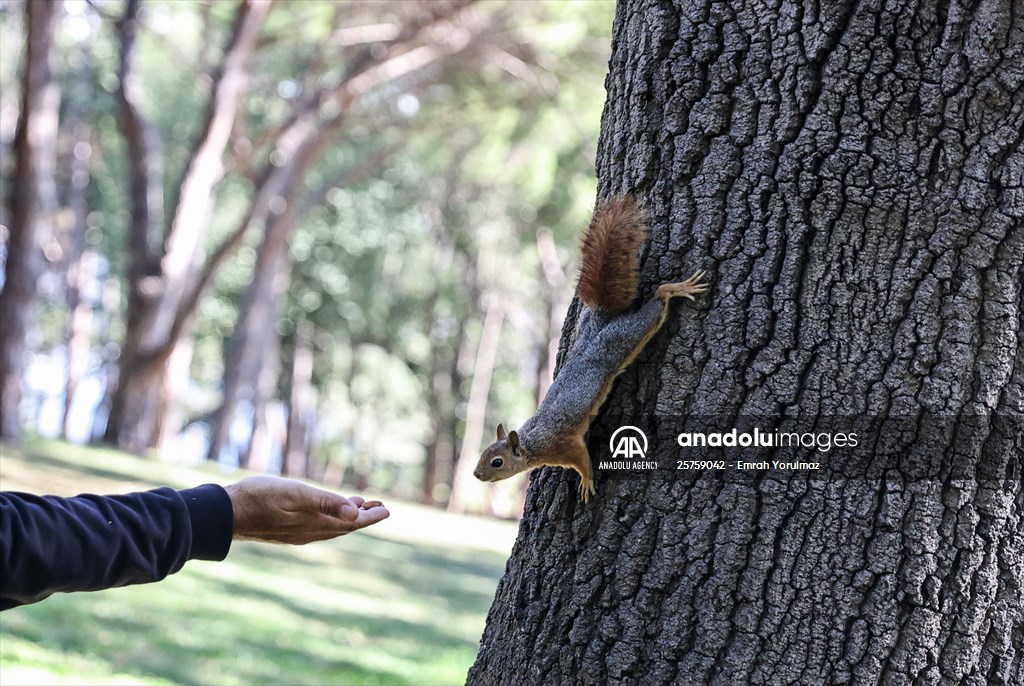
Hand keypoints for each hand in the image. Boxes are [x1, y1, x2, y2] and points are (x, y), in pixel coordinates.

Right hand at [224, 476, 389, 543]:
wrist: (224, 513)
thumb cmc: (259, 498)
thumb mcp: (296, 494)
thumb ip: (326, 503)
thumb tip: (355, 514)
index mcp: (315, 524)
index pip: (352, 522)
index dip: (371, 516)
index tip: (387, 509)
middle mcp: (309, 533)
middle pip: (344, 527)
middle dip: (363, 517)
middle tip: (380, 506)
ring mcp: (297, 533)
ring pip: (331, 527)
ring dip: (348, 517)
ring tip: (360, 506)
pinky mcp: (286, 530)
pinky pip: (318, 527)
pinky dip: (331, 518)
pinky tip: (327, 512)